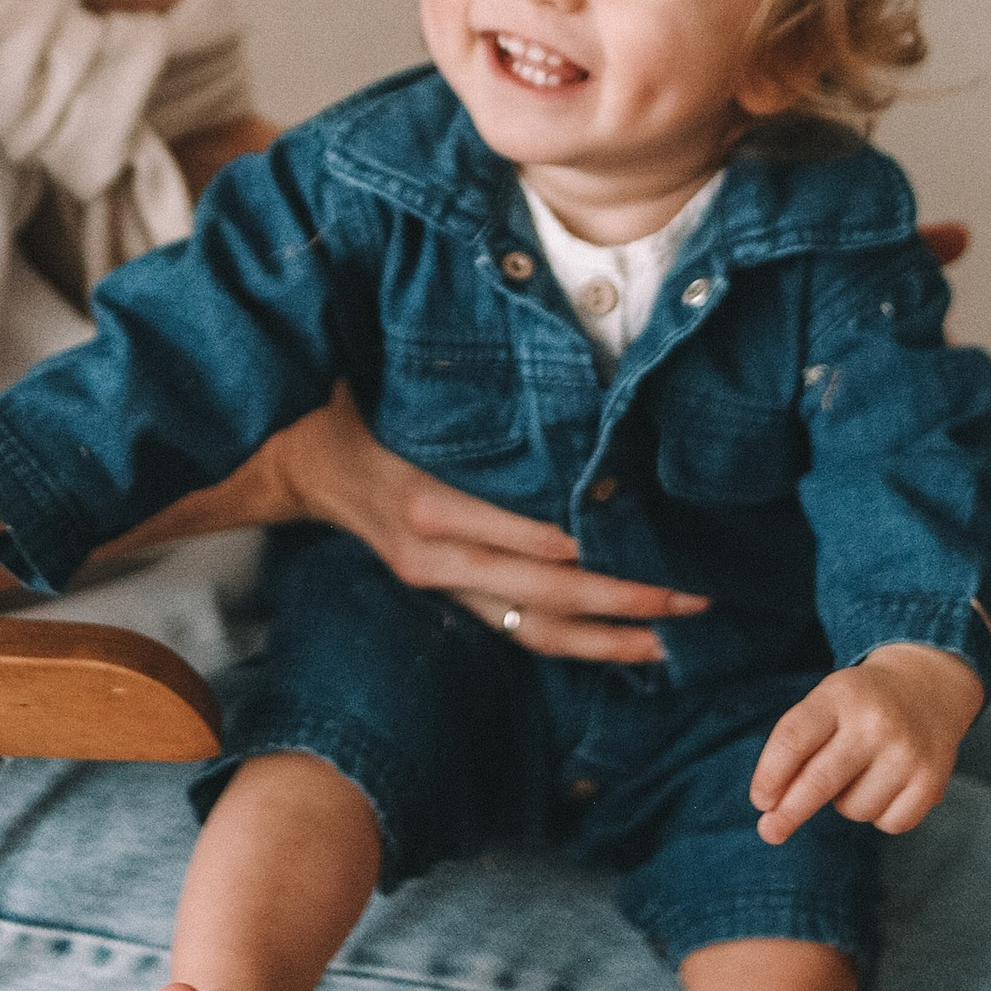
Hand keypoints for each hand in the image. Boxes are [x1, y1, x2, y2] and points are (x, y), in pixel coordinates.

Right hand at [269, 387, 707, 663]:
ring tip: (677, 637)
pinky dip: (578, 643)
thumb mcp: (390, 383)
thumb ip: (459, 384)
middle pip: (542, 591)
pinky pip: (520, 632)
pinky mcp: (450, 598)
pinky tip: (630, 646)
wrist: (296, 464)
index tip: (647, 532)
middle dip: (622, 595)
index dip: (582, 540)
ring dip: (610, 637)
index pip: (518, 531)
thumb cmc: (356, 408)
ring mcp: (440, 586)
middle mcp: (432, 555)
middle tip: (693, 593)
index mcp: (421, 499)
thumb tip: (542, 344)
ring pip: (536, 627)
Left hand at [750, 641, 983, 844]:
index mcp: (841, 695)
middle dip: (788, 813)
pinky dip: (879, 814)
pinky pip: (887, 823)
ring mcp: (907, 753)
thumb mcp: (827, 702)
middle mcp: (876, 723)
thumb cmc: (860, 704)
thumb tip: (772, 806)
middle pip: (819, 781)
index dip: (770, 774)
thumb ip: (798, 746)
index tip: (759, 801)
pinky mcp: (931, 782)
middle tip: (769, 831)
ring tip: (858, 773)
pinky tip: (887, 786)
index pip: (794, 739)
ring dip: (844, 804)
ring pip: (853, 809)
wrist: (928, 687)